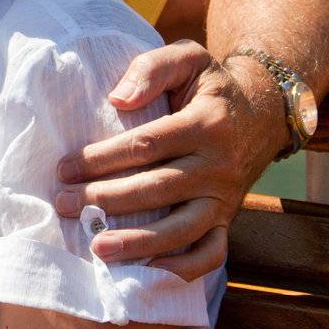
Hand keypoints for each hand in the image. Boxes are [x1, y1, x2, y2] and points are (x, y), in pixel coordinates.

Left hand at [53, 39, 286, 281]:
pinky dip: (184, 267)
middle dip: (104, 199)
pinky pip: (212, 252)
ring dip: (137, 242)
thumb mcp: (188, 58)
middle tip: (62, 203)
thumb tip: (117, 99)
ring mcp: (226, 197)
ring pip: (182, 228)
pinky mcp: (229, 218)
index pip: (145, 145)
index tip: (64, 167)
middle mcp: (219, 165)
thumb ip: (151, 69)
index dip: (101, 158)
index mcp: (205, 123)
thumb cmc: (211, 85)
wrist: (265, 110)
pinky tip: (149, 269)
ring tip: (95, 247)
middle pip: (156, 188)